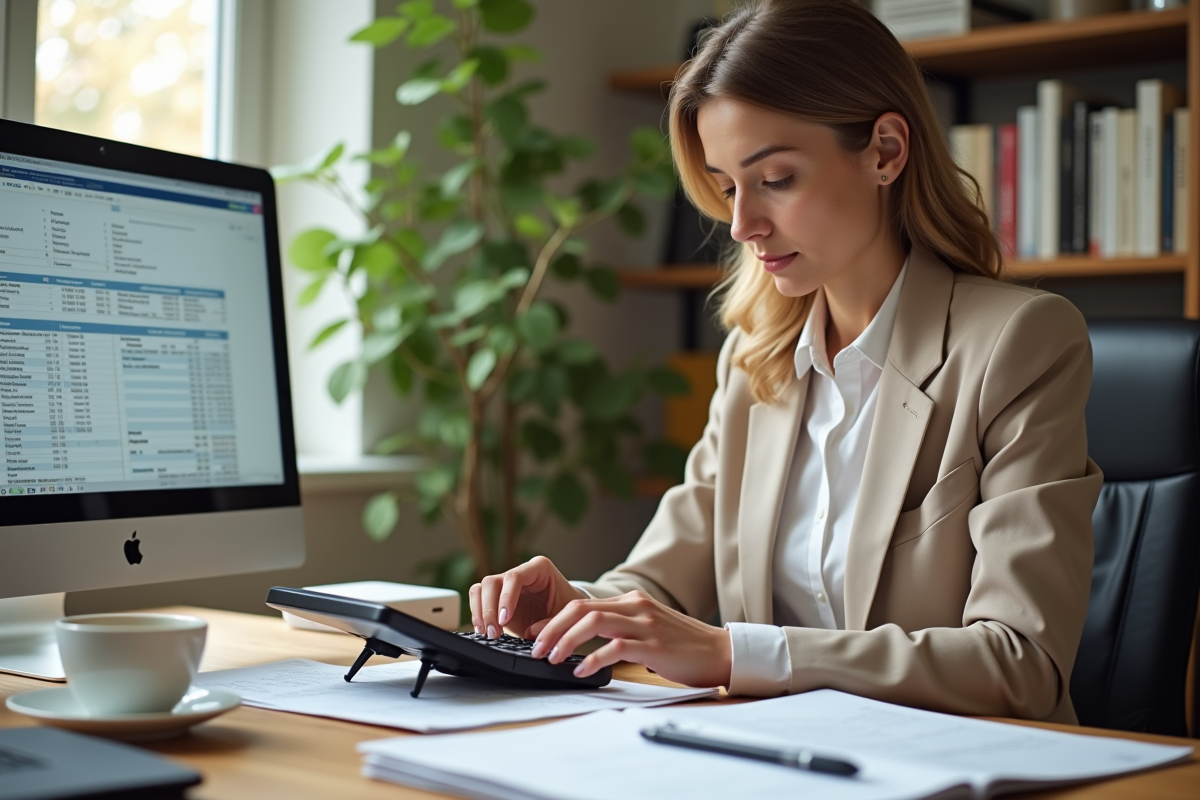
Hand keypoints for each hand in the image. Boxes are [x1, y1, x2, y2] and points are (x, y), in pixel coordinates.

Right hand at [468, 556, 584, 639]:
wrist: (567, 613)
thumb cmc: (568, 608)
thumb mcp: (567, 615)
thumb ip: (551, 623)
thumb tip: (531, 632)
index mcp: (539, 568)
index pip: (515, 577)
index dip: (506, 598)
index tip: (505, 620)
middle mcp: (519, 572)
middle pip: (492, 582)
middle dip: (489, 609)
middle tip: (495, 633)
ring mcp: (506, 584)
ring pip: (480, 589)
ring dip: (480, 613)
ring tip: (489, 634)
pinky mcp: (497, 598)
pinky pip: (477, 600)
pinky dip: (477, 616)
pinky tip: (484, 631)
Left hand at [530, 591, 731, 688]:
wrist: (721, 652)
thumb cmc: (684, 647)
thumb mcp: (649, 630)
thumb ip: (621, 630)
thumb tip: (585, 645)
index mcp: (632, 601)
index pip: (582, 603)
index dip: (553, 618)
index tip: (533, 633)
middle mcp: (636, 607)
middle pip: (580, 609)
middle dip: (552, 628)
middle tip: (535, 648)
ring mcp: (645, 625)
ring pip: (592, 622)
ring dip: (565, 641)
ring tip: (551, 658)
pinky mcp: (653, 645)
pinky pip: (614, 647)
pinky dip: (593, 658)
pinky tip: (581, 670)